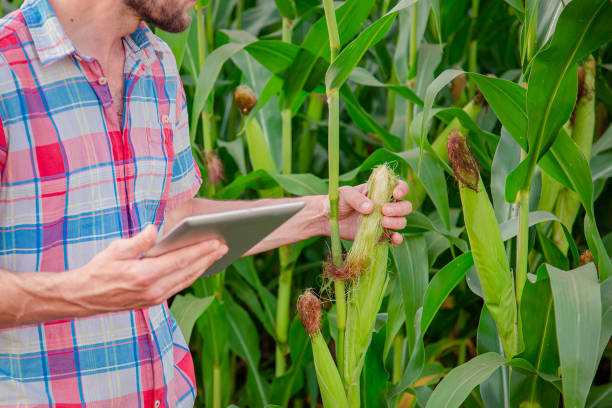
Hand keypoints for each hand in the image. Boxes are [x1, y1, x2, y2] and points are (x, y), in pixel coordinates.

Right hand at [70, 225, 227, 312]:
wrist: (84, 297)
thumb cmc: (99, 269)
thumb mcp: (115, 250)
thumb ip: (138, 241)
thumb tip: (154, 229)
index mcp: (145, 275)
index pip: (180, 260)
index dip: (201, 250)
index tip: (216, 241)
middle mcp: (153, 290)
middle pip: (189, 271)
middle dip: (208, 257)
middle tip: (224, 245)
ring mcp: (155, 299)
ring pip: (186, 280)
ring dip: (203, 267)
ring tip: (217, 254)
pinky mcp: (153, 302)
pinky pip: (179, 286)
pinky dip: (191, 275)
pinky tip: (199, 266)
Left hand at [336, 180, 411, 244]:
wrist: (329, 219)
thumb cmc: (338, 201)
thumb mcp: (345, 194)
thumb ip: (356, 198)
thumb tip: (370, 208)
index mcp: (381, 191)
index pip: (399, 187)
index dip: (402, 189)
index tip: (395, 194)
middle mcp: (386, 205)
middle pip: (405, 206)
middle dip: (399, 209)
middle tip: (384, 210)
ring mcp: (384, 221)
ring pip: (401, 221)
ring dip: (397, 222)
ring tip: (382, 222)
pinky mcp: (380, 235)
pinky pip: (394, 238)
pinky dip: (397, 238)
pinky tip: (394, 238)